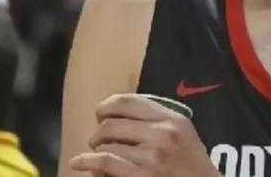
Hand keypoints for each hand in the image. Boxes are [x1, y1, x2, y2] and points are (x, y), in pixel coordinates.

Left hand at [70, 94, 219, 176]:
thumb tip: (119, 117)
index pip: (129, 102)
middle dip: (99, 131)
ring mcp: (152, 156)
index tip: (101, 113)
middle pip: (112, 123)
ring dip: (96, 150)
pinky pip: (105, 162)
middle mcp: (163, 133)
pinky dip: (86, 161)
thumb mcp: (183, 135)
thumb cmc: (192, 168)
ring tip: (96, 155)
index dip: (107, 106)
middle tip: (98, 139)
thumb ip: (158, 121)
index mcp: (173, 119)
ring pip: (107, 144)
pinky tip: (78, 162)